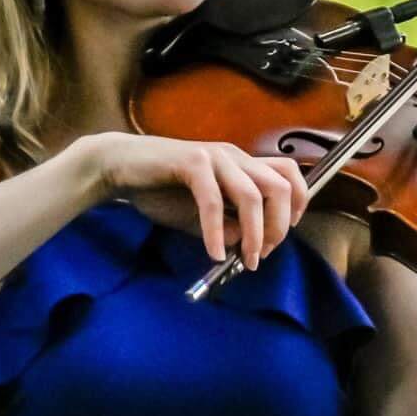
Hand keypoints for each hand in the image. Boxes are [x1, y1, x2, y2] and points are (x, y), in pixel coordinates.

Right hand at [78, 133, 307, 269]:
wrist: (118, 166)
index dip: (297, 205)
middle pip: (279, 187)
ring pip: (252, 195)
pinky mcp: (192, 163)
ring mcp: (215, 157)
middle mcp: (234, 156)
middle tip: (262, 253)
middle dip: (279, 226)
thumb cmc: (159, 189)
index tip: (280, 236)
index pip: (288, 175)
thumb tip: (246, 242)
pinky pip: (213, 201)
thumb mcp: (200, 215)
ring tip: (246, 259)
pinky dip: (216, 231)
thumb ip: (225, 226)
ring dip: (254, 233)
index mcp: (241, 164)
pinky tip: (214, 252)